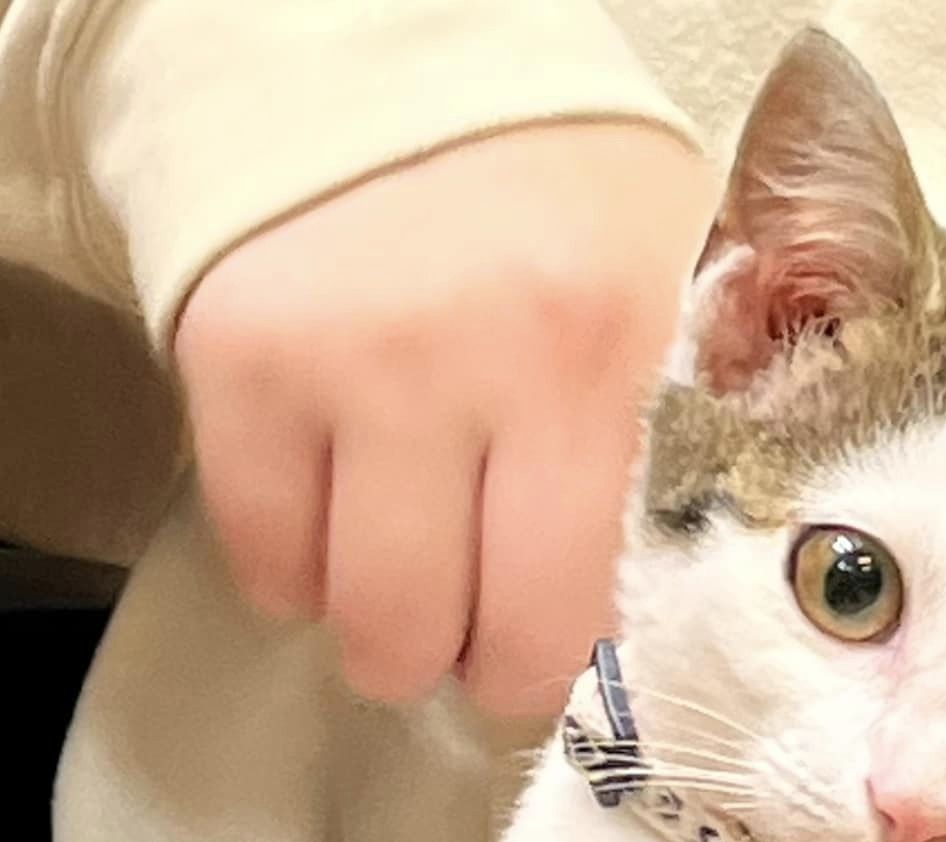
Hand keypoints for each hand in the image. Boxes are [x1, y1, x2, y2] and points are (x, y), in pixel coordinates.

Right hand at [176, 123, 713, 714]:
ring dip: (393, 637)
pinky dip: (297, 576)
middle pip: (499, 647)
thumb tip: (679, 615)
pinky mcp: (243, 361)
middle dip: (491, 664)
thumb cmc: (555, 206)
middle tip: (486, 622)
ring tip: (412, 571)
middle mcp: (498, 359)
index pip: (615, 607)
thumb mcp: (673, 293)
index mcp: (627, 356)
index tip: (577, 646)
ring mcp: (360, 363)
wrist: (385, 61)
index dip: (591, 658)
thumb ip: (690, 444)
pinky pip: (268, 566)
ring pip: (379, 630)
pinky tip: (334, 517)